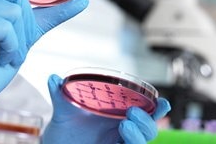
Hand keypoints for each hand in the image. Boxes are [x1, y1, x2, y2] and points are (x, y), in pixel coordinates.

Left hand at [42, 74, 170, 143]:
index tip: (163, 102)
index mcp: (115, 116)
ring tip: (125, 125)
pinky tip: (121, 140)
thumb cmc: (63, 129)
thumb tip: (53, 77)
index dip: (156, 109)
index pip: (142, 112)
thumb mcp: (62, 110)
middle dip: (147, 121)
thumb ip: (59, 94)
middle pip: (146, 129)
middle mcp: (119, 131)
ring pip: (140, 143)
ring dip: (138, 135)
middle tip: (132, 113)